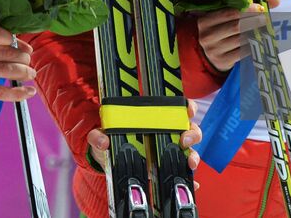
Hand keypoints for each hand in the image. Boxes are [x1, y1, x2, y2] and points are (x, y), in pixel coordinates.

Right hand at [0, 24, 35, 105]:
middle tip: (29, 62)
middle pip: (3, 53)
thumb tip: (18, 46)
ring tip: (31, 75)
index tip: (26, 48)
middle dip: (21, 58)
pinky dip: (16, 93)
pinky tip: (27, 93)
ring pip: (2, 70)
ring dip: (22, 73)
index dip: (14, 41)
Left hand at [86, 105, 202, 173]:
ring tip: (189, 163)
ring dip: (193, 156)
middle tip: (184, 141)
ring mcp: (169, 151)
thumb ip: (97, 136)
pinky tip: (192, 184)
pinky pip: (182, 172)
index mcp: (154, 118)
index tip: (188, 110)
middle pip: (189, 128)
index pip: (176, 107)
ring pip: (190, 150)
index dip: (187, 106)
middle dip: (192, 133)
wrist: (107, 162)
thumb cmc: (109, 141)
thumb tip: (103, 141)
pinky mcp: (167, 168)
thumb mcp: (101, 136)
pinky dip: (191, 180)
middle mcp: (166, 132)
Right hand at [196, 0, 279, 72]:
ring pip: (240, 40)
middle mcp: (207, 36)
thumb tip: (276, 1)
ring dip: (254, 33)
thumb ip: (246, 5)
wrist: (208, 54)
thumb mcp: (224, 16)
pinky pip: (242, 52)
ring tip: (263, 28)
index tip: (259, 8)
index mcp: (205, 21)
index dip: (246, 9)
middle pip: (236, 26)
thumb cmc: (219, 29)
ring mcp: (214, 50)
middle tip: (264, 18)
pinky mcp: (223, 61)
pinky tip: (257, 40)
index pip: (229, 13)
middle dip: (253, 21)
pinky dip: (252, 45)